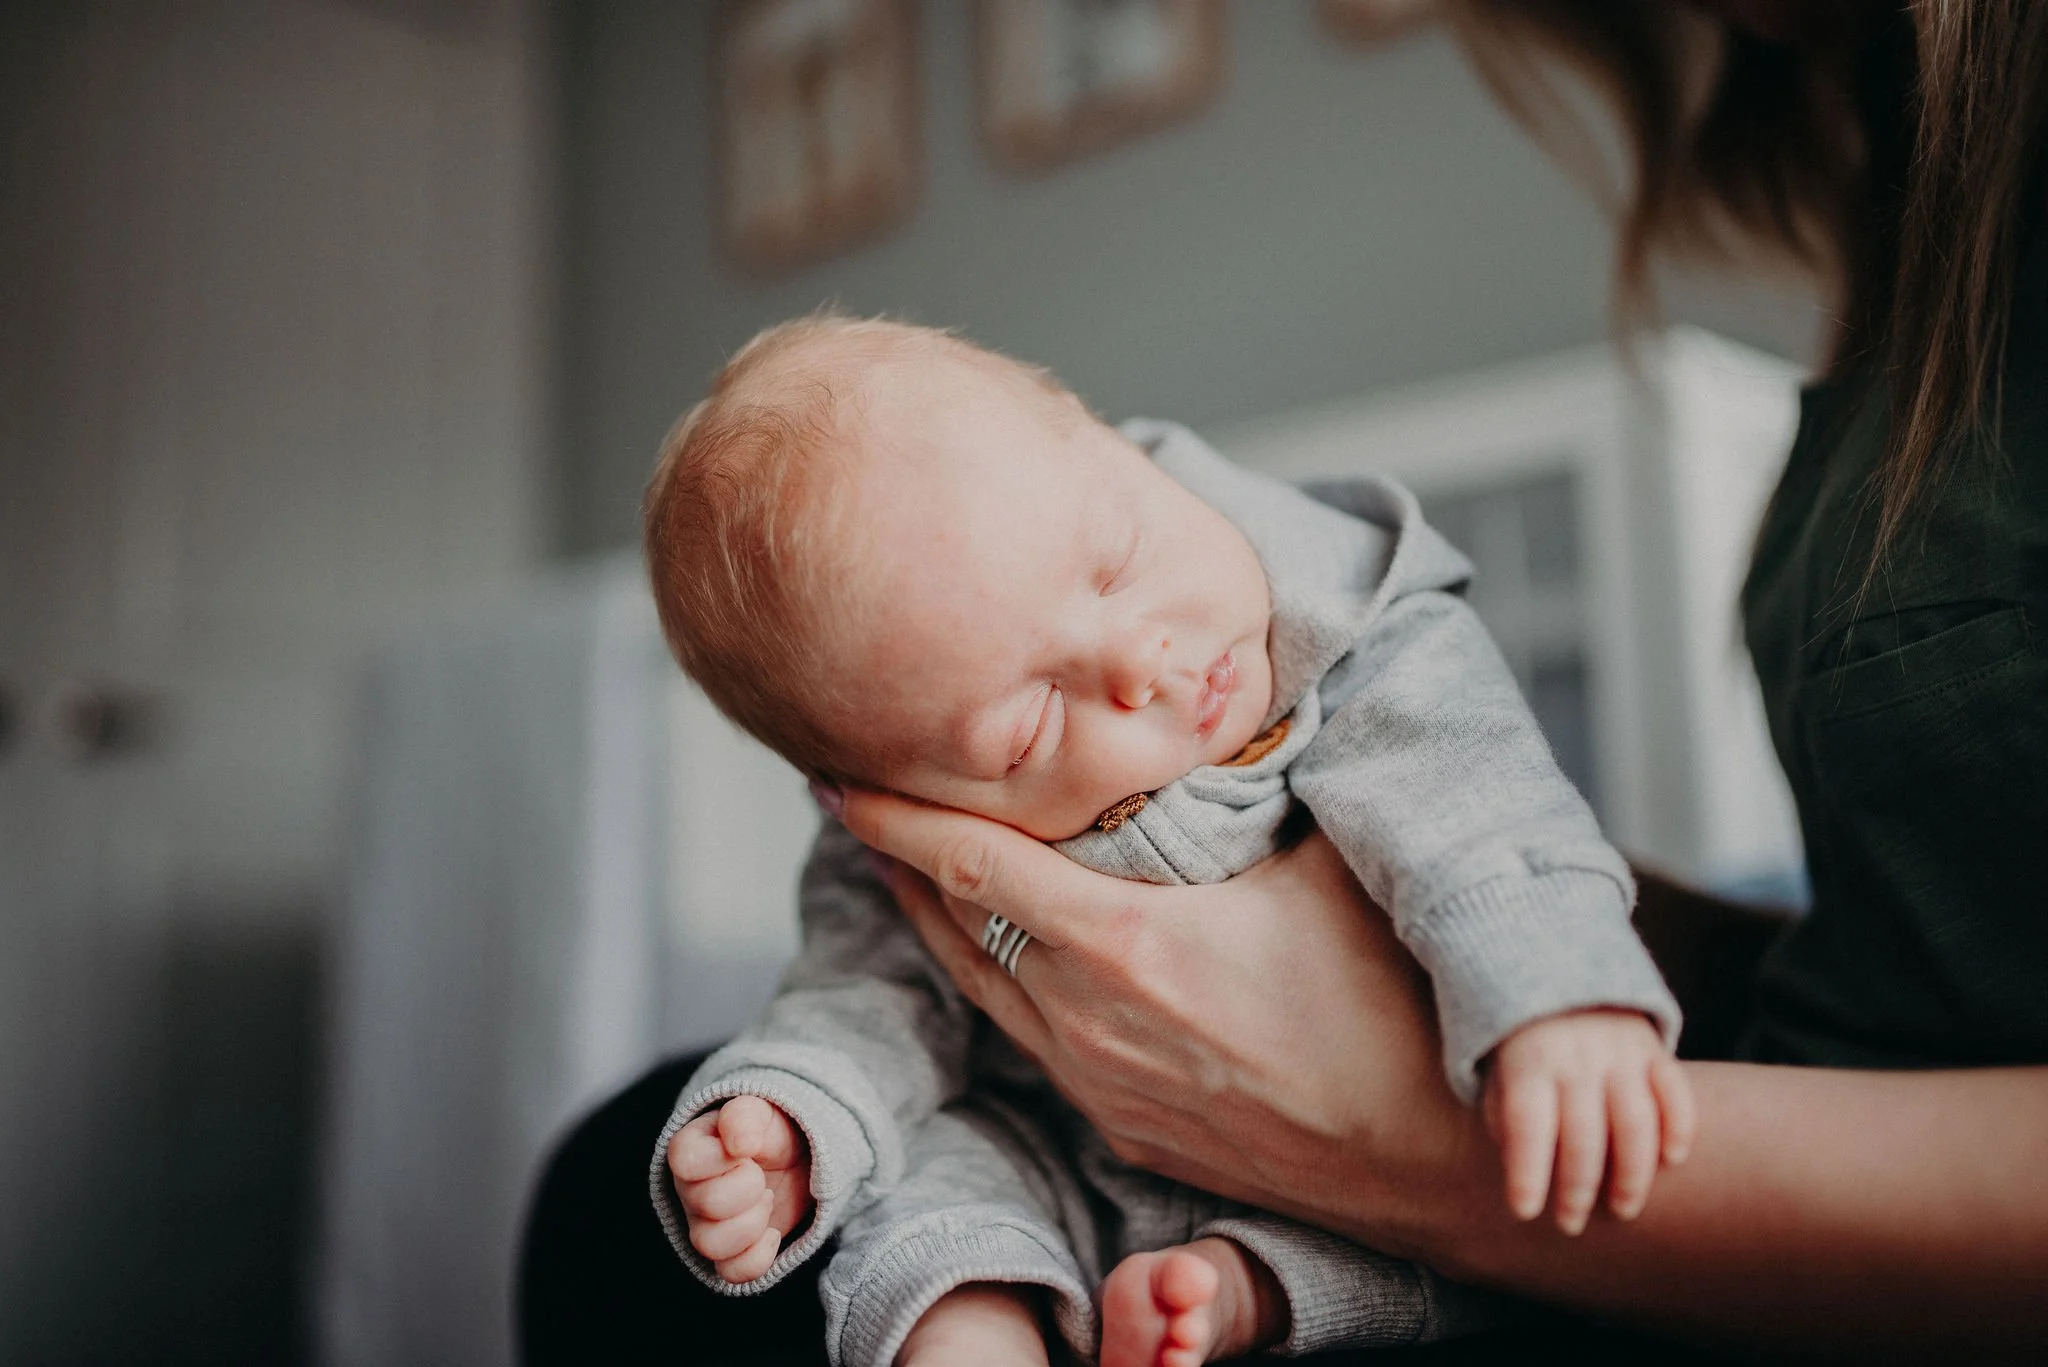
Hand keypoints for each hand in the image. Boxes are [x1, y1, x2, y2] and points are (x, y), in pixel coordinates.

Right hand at [667, 1095, 812, 1282]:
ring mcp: (705, 1226)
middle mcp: (689, 1191)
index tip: (747, 1149)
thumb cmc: (769, 1132)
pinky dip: (759, 1256)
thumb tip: (738, 1144)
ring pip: (710, 1244)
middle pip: (705, 1204)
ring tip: (766, 1199)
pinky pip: (731, 1273)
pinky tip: (772, 1233)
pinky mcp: (728, 1254)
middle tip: (762, 1175)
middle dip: (749, 1188)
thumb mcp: (762, 1111)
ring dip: (753, 1223)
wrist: (796, 1159)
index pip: (686, 1160)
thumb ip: (745, 1116)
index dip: (724, 1158)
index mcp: (691, 1150)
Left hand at [836, 788, 1492, 1262]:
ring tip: (902, 863)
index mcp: (1123, 943)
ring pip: (979, 986)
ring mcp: (1096, 1083)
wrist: (1426, 1158)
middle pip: (950, 923)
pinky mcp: (1119, 1127)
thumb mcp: (1326, 865)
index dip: (895, 815)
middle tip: (854, 795)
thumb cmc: (1387, 1006)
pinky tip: (1000, 949)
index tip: (840, 773)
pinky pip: (1029, 1038)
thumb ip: (1261, 786)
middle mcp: (1086, 1020)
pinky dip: (994, 978)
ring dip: (932, 920)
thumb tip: (1229, 708)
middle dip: (892, 856)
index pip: (970, 862)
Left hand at [1483, 1009, 1696, 1233]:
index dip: (1527, 1170)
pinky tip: (1672, 1160)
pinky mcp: (1655, 1049)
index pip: (1527, 1123)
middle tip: (1570, 1223)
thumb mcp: (1500, 1071)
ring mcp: (1620, 1052)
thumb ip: (1506, 1116)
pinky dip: (1680, 1126)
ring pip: (1635, 1120)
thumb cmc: (1527, 1047)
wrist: (1564, 975)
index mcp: (1530, 1063)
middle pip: (1582, 1132)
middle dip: (1577, 1187)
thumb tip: (1518, 1166)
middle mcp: (1576, 1057)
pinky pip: (1675, 1091)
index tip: (1524, 1212)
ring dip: (1631, 1172)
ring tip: (1623, 1209)